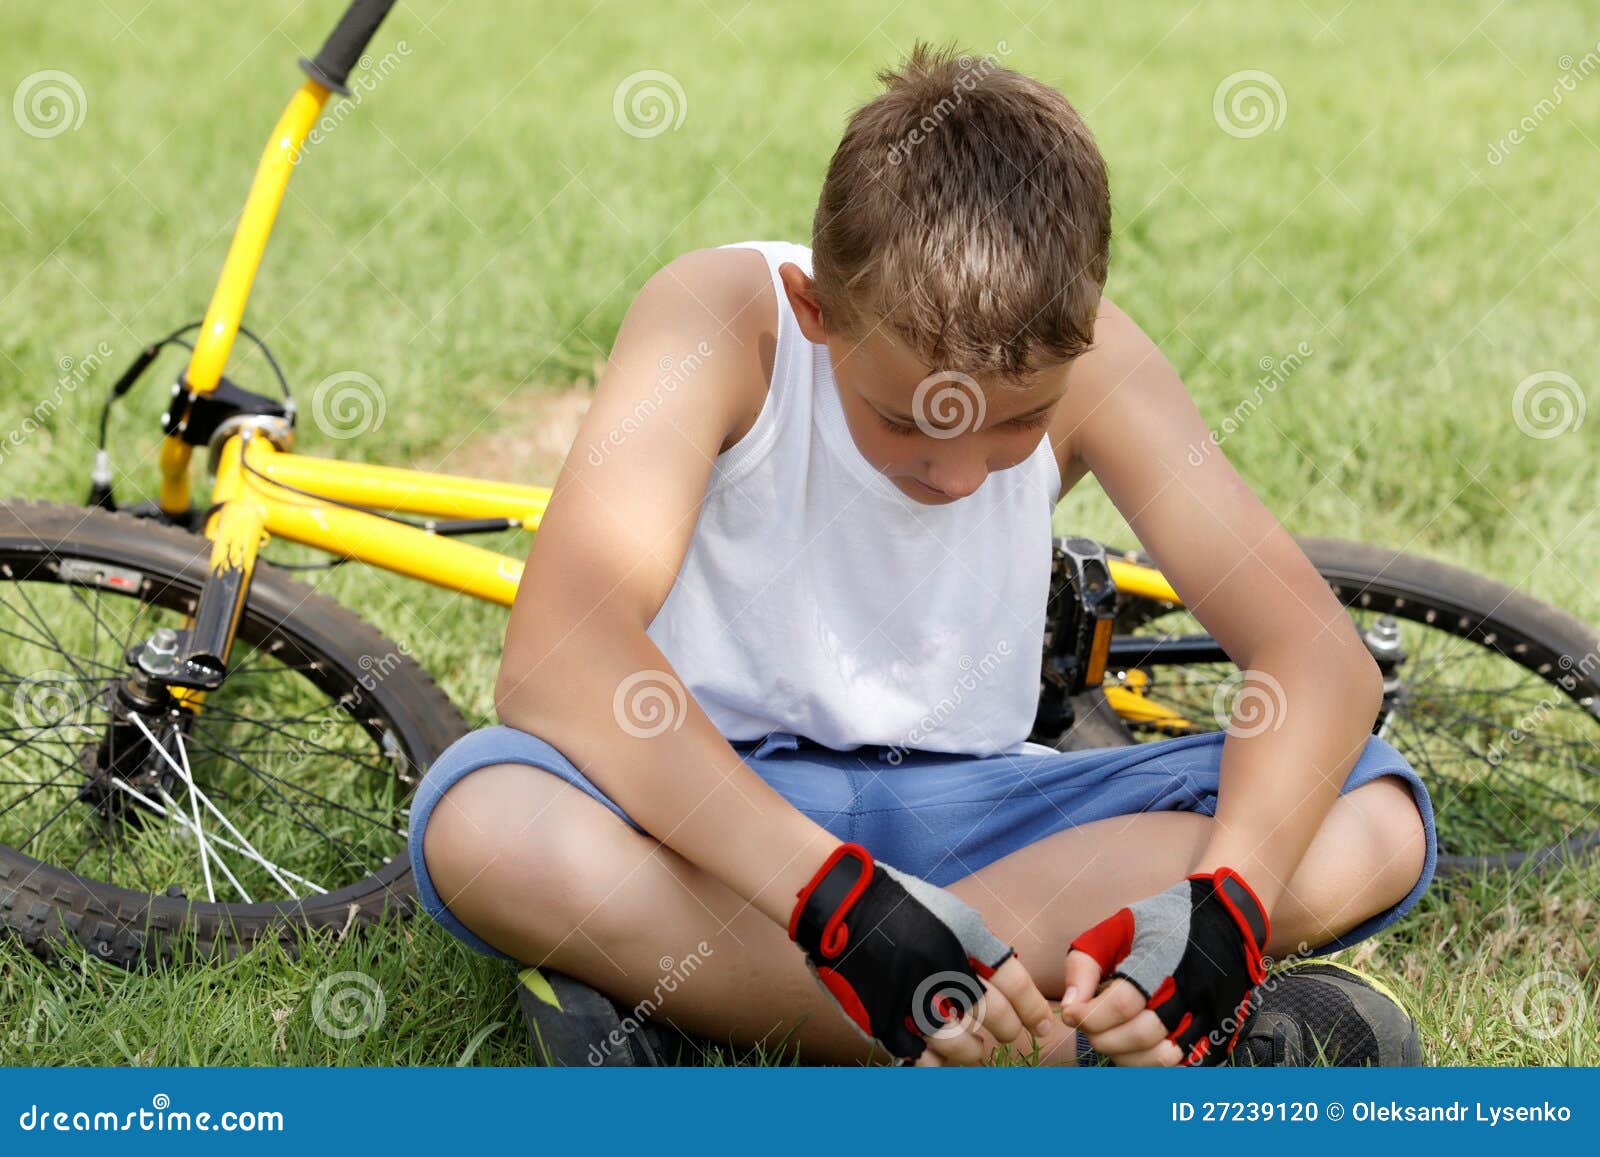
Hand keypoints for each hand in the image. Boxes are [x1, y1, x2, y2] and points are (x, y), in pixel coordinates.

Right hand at [789, 842, 1053, 1063]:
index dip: (1033, 1010)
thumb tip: (1003, 981)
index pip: (1014, 983)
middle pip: (993, 1015)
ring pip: (961, 1043)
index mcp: (964, 938)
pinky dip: (936, 1062)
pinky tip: (941, 1059)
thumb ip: (976, 945)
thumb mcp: (947, 912)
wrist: (840, 905)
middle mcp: (944, 968)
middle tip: (1008, 1036)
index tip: (1042, 1026)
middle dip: (1007, 1031)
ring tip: (976, 1051)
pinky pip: (920, 1056)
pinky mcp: (885, 1018)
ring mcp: (913, 996)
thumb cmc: (897, 905)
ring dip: (974, 1052)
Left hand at [1060, 866, 1269, 1065]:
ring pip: (1164, 1058)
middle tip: (1089, 1027)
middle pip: (1141, 1034)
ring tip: (1111, 1037)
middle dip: (1103, 1038)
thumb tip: (1069, 1005)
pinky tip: (1137, 1049)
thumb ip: (1087, 962)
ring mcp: (1212, 1014)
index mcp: (1165, 956)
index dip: (1090, 1015)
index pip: (1123, 1003)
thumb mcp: (1119, 927)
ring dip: (1127, 1056)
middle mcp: (1193, 989)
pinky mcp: (1223, 1031)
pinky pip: (1186, 1066)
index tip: (1071, 1014)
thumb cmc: (1163, 922)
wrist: (1227, 919)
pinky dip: (1156, 1065)